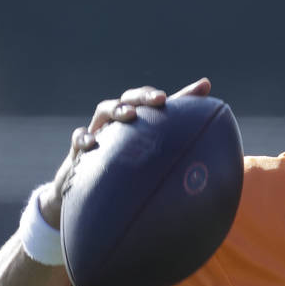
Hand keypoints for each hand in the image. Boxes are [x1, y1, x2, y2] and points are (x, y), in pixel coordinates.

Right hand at [38, 78, 212, 226]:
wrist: (93, 195)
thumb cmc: (128, 165)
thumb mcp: (151, 148)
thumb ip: (178, 123)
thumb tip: (206, 89)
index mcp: (135, 119)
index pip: (145, 99)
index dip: (156, 95)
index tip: (169, 97)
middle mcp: (117, 121)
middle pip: (127, 99)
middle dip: (141, 97)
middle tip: (159, 99)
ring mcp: (97, 132)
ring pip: (103, 112)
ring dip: (116, 109)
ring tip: (130, 115)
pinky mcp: (80, 151)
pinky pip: (78, 139)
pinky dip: (84, 138)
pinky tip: (93, 144)